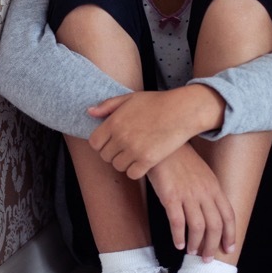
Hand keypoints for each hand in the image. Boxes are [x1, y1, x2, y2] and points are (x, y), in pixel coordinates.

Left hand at [88, 87, 216, 179]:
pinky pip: (132, 174)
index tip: (111, 142)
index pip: (95, 143)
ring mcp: (134, 150)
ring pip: (118, 166)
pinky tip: (142, 162)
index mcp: (114, 122)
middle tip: (125, 148)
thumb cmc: (156, 103)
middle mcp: (121, 137)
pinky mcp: (148, 160)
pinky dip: (136, 170)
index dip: (101, 144)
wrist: (182, 111)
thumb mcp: (129, 98)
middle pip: (105, 156)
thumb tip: (89, 112)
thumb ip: (108, 106)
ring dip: (124, 162)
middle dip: (113, 153)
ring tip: (134, 153)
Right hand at [146, 144, 235, 259]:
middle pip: (215, 226)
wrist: (162, 146)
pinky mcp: (170, 196)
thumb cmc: (180, 159)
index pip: (228, 216)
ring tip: (192, 252)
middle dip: (213, 246)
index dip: (230, 235)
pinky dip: (179, 236)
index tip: (229, 248)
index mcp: (214, 187)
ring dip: (196, 244)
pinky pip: (177, 222)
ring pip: (198, 227)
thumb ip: (208, 191)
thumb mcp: (202, 173)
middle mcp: (204, 192)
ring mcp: (187, 195)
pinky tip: (178, 243)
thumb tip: (210, 211)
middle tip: (208, 258)